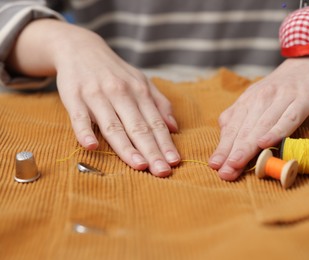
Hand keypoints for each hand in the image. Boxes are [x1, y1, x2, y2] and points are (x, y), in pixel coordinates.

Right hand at [53, 25, 179, 176]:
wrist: (81, 48)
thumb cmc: (115, 72)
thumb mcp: (141, 81)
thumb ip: (159, 103)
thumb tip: (174, 127)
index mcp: (139, 91)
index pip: (155, 122)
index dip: (166, 143)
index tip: (174, 162)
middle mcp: (121, 93)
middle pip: (138, 127)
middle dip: (152, 151)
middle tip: (162, 171)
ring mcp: (97, 95)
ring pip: (113, 125)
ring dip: (126, 147)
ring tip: (139, 165)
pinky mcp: (74, 97)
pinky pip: (79, 117)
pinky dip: (85, 131)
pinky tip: (92, 146)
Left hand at [209, 49, 308, 180]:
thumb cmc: (280, 88)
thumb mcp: (256, 99)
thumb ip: (240, 117)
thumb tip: (224, 138)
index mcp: (247, 100)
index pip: (232, 127)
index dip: (223, 147)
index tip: (214, 165)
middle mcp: (260, 99)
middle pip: (244, 129)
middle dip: (232, 152)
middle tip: (224, 172)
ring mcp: (281, 99)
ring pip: (261, 126)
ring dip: (247, 147)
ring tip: (236, 164)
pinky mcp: (302, 100)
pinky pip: (288, 118)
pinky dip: (276, 131)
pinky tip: (265, 143)